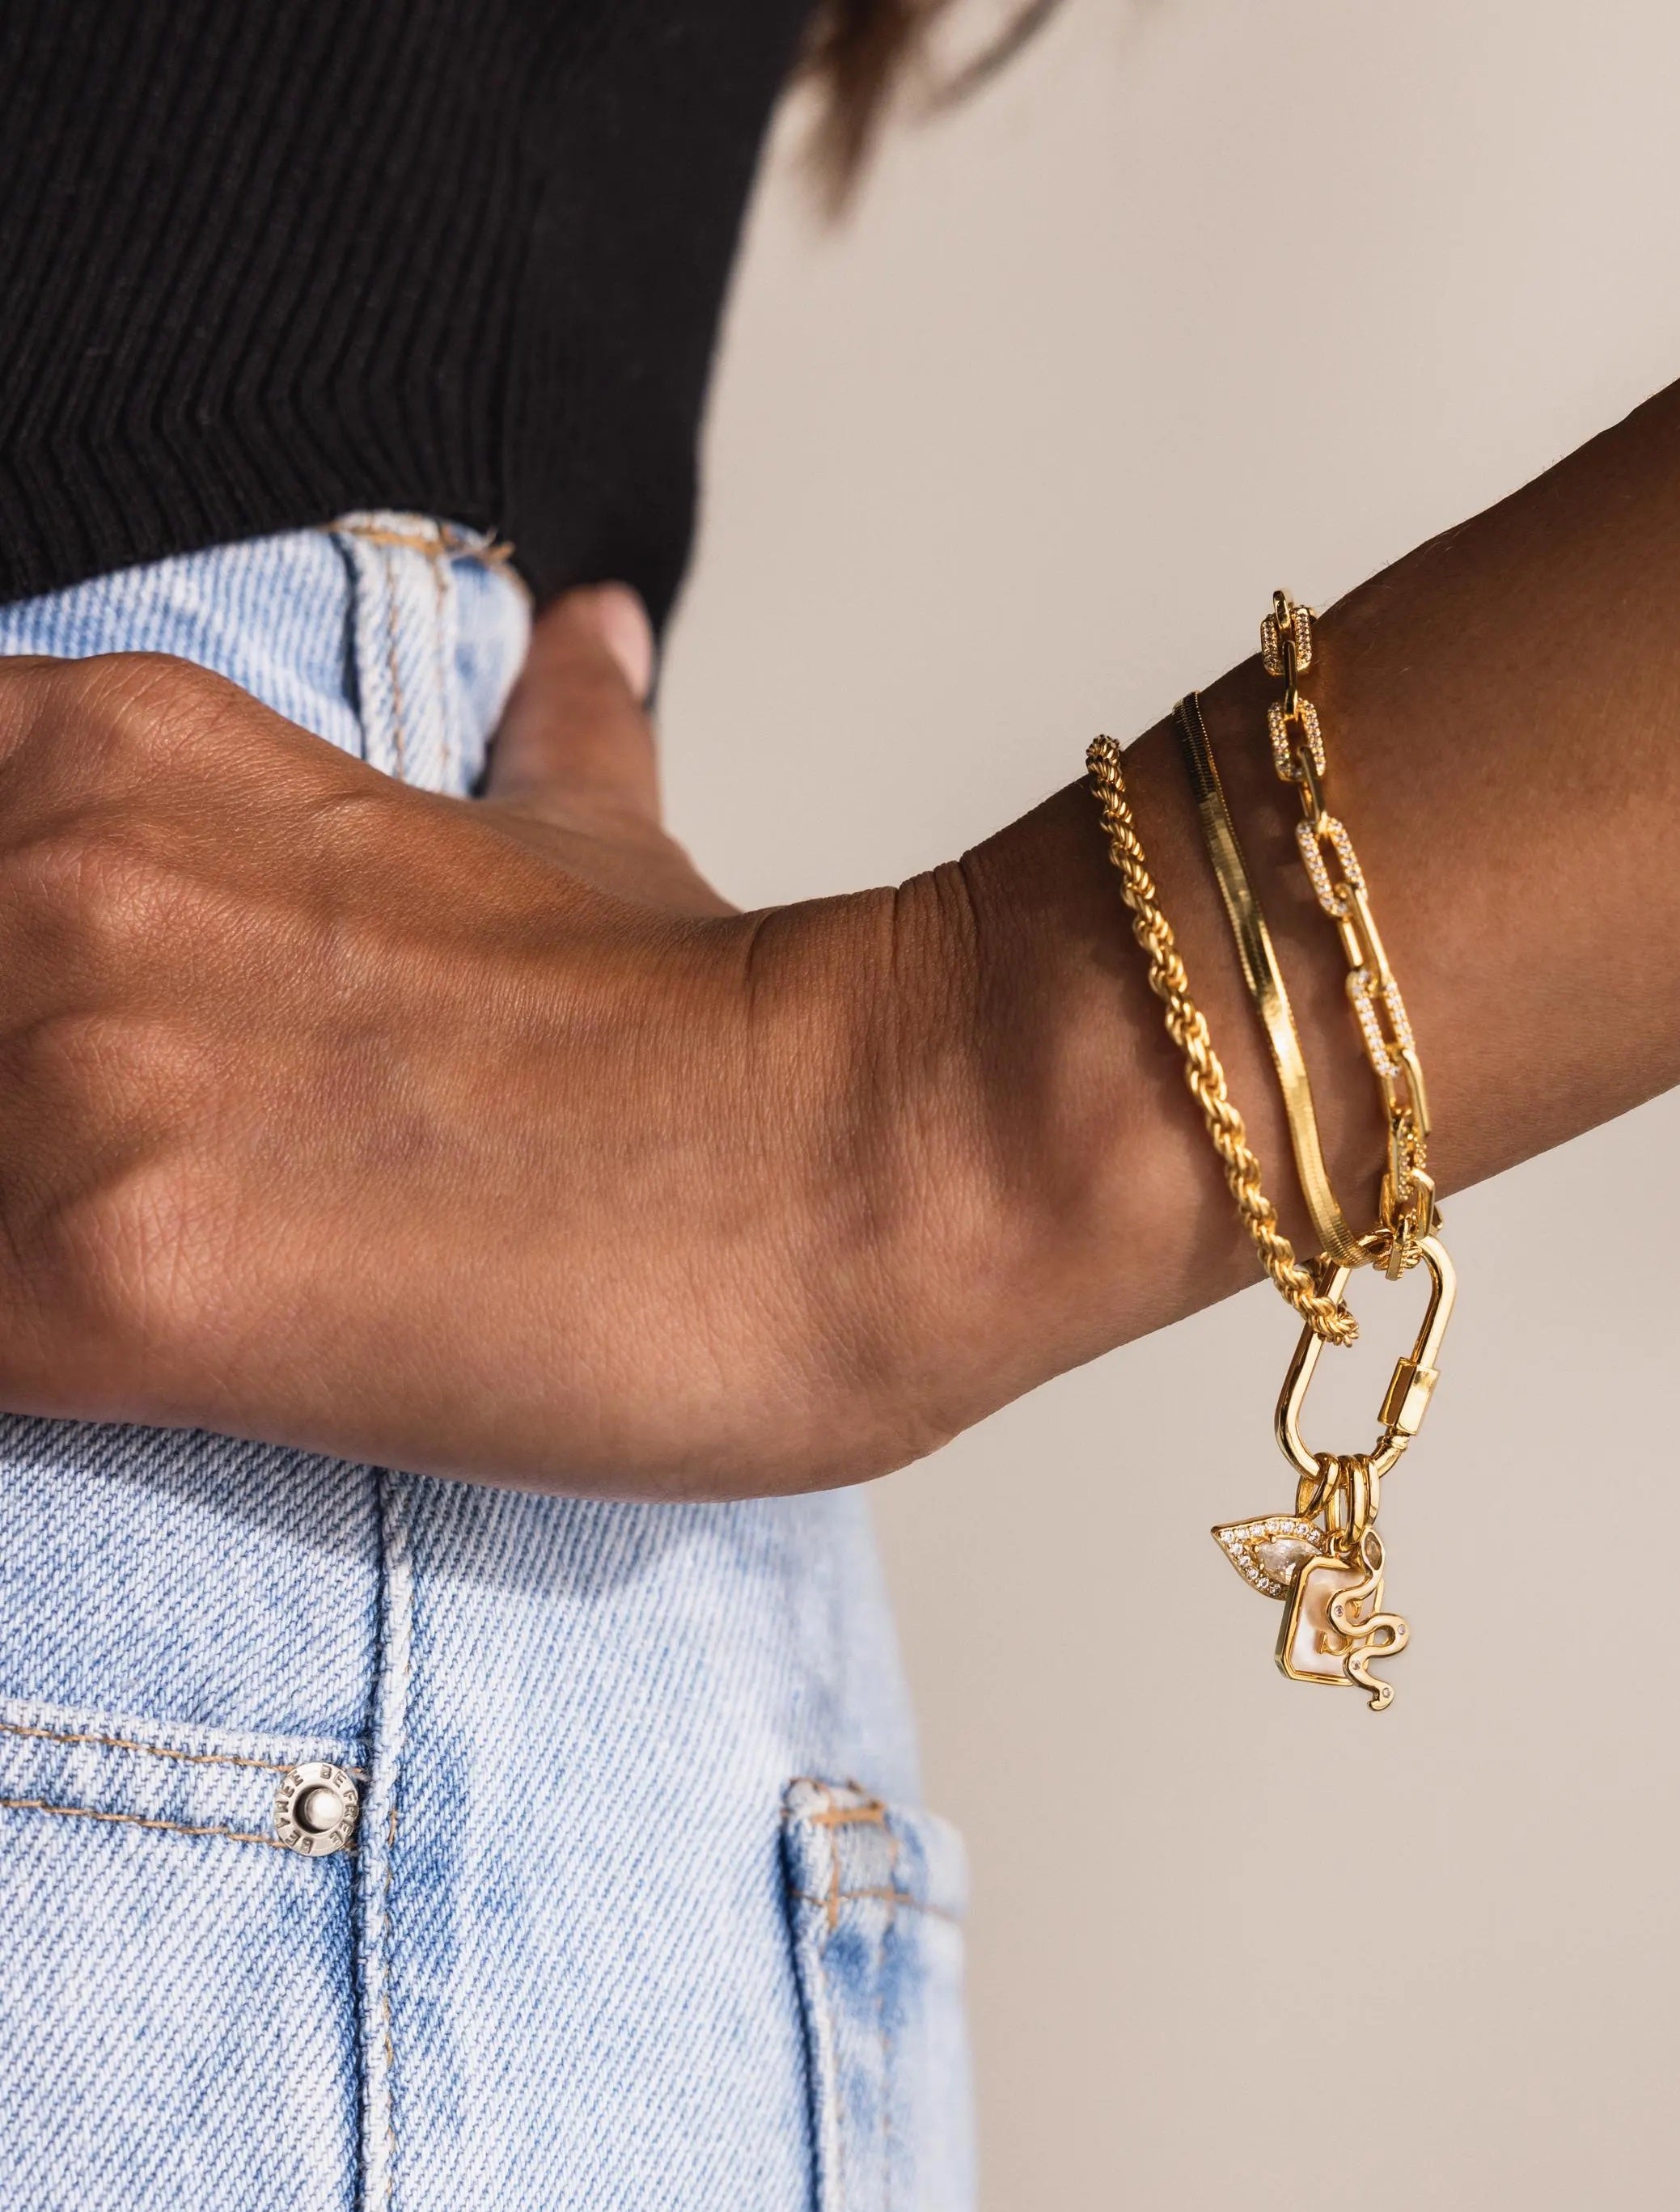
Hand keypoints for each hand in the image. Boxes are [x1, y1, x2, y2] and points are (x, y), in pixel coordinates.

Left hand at [0, 588, 984, 1496]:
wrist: (865, 1159)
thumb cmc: (733, 1033)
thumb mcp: (597, 845)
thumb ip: (543, 742)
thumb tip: (594, 637)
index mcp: (119, 753)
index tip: (64, 1081)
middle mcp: (53, 883)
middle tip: (134, 1197)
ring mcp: (75, 1077)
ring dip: (8, 1256)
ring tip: (174, 1292)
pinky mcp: (117, 1283)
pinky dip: (25, 1365)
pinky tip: (151, 1379)